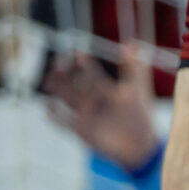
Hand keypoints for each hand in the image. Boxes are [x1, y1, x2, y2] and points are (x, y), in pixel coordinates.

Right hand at [42, 45, 158, 172]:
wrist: (140, 145)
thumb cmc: (141, 116)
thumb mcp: (139, 90)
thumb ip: (134, 69)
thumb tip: (131, 43)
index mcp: (104, 89)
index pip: (92, 73)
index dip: (85, 64)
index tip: (79, 54)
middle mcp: (91, 99)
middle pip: (73, 83)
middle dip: (64, 74)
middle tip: (57, 63)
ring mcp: (84, 114)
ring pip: (66, 99)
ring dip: (57, 89)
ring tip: (49, 81)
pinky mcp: (80, 130)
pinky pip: (63, 122)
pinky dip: (54, 116)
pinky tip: (47, 107)